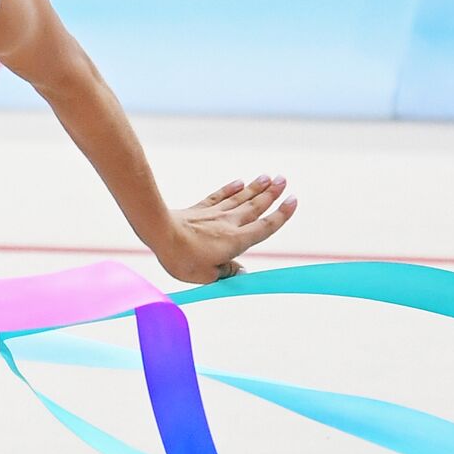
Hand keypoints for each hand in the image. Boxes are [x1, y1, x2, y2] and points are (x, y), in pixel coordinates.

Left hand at [153, 175, 296, 284]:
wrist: (160, 233)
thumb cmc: (183, 258)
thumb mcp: (207, 276)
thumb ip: (226, 273)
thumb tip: (240, 271)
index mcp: (236, 241)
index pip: (265, 226)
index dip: (281, 215)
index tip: (293, 200)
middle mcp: (229, 224)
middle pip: (255, 207)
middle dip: (271, 194)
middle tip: (284, 179)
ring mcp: (214, 214)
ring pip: (240, 199)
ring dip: (256, 188)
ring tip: (269, 177)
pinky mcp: (199, 210)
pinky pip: (219, 197)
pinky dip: (230, 189)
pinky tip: (239, 182)